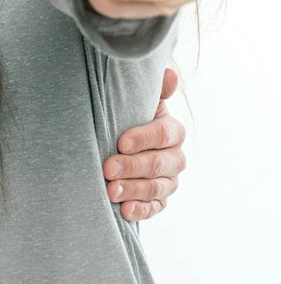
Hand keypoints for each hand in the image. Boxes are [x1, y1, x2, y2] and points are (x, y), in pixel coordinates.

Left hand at [103, 68, 185, 220]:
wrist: (122, 141)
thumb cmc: (129, 116)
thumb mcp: (138, 101)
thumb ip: (154, 89)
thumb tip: (168, 73)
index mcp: (172, 130)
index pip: (163, 134)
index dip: (143, 138)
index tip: (120, 142)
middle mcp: (176, 157)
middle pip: (159, 164)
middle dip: (132, 167)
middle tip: (107, 168)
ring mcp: (169, 180)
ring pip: (156, 188)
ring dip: (133, 190)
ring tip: (110, 191)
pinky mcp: (160, 200)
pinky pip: (155, 208)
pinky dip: (140, 210)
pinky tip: (124, 210)